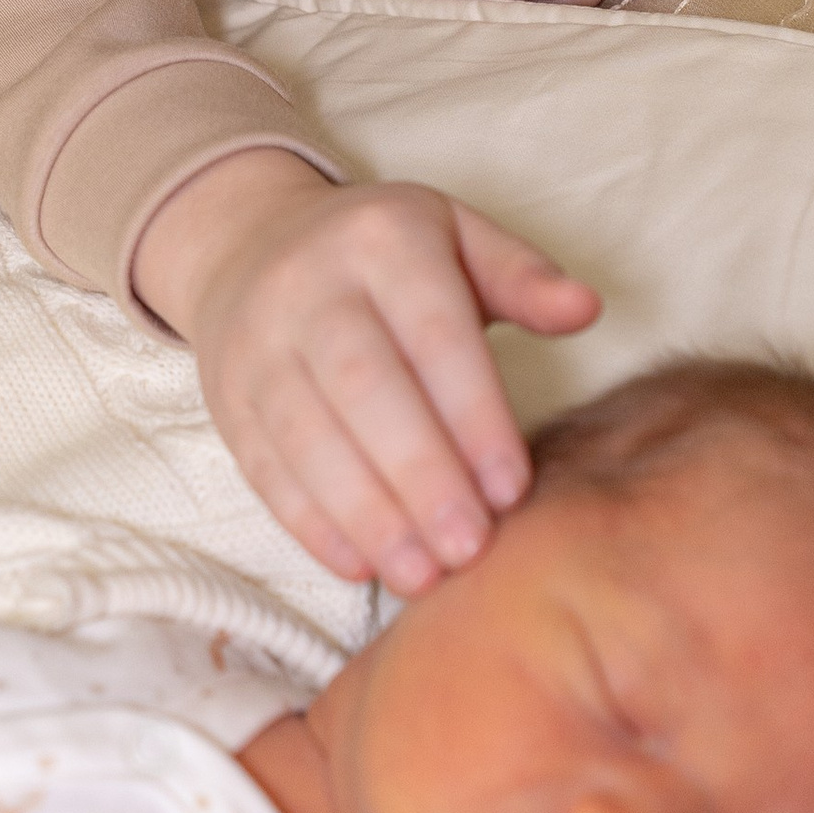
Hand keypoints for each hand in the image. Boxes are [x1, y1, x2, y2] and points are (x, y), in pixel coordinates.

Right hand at [132, 149, 598, 592]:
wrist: (252, 244)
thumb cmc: (384, 258)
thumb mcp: (456, 238)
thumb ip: (521, 277)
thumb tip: (586, 308)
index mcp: (384, 240)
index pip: (433, 333)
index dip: (472, 416)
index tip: (510, 490)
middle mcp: (310, 286)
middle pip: (364, 388)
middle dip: (420, 476)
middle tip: (470, 547)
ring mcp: (259, 343)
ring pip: (308, 436)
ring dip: (366, 514)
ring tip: (422, 574)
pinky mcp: (227, 398)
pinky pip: (264, 467)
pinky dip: (310, 523)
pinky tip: (360, 565)